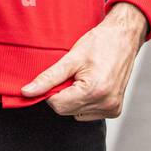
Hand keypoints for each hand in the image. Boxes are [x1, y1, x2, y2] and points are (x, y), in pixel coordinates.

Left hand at [20, 2, 148, 119]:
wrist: (124, 37)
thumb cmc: (99, 42)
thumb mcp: (71, 58)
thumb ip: (48, 78)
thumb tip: (27, 92)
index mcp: (93, 91)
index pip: (57, 105)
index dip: (52, 91)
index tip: (60, 76)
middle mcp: (105, 103)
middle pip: (66, 110)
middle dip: (64, 94)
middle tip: (73, 74)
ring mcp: (112, 108)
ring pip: (76, 113)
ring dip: (74, 99)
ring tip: (84, 78)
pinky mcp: (115, 110)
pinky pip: (89, 114)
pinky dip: (85, 102)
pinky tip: (92, 85)